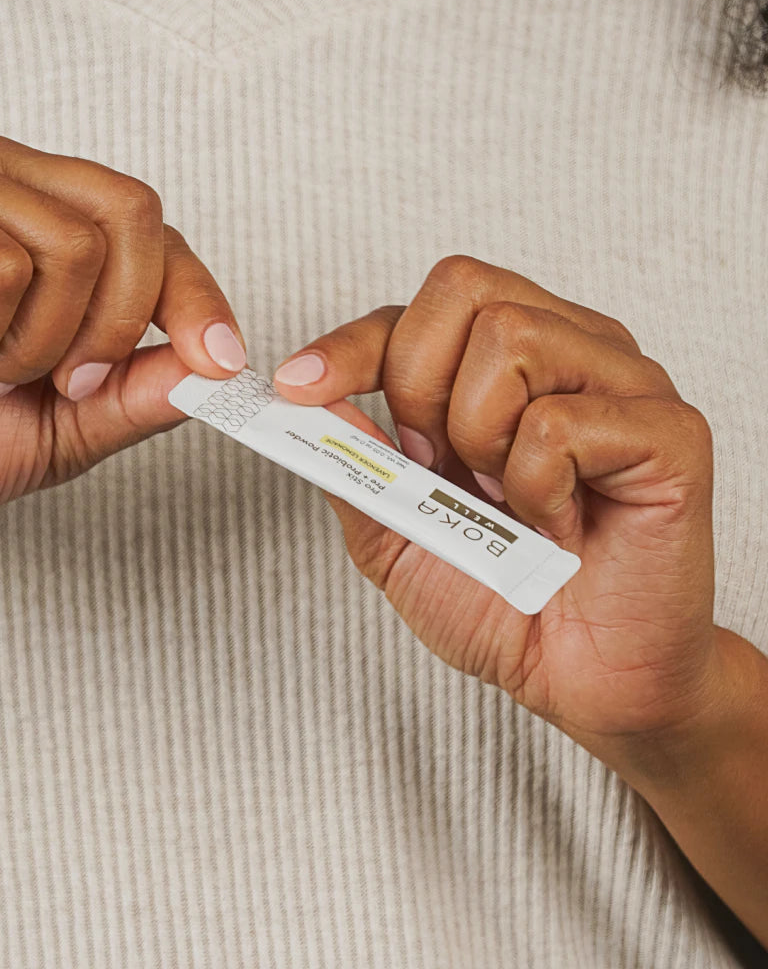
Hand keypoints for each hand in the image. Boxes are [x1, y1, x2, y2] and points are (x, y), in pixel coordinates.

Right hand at [0, 128, 245, 547]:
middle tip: (52, 381)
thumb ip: (142, 391)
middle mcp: (5, 177)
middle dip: (111, 328)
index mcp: (47, 215)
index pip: (156, 230)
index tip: (223, 364)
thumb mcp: (68, 426)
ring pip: (72, 248)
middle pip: (134, 216)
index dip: (198, 297)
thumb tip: (215, 363)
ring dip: (32, 346)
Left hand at [272, 255, 719, 754]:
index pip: (423, 305)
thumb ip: (357, 462)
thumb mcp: (397, 531)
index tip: (296, 387)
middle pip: (463, 288)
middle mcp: (572, 352)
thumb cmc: (502, 598)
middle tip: (440, 467)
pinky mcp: (671, 433)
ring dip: (480, 439)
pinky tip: (557, 524)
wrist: (582, 680)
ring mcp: (628, 384)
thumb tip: (310, 397)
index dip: (353, 343)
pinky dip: (534, 486)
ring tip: (509, 501)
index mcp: (511, 362)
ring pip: (512, 339)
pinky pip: (560, 422)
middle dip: (419, 387)